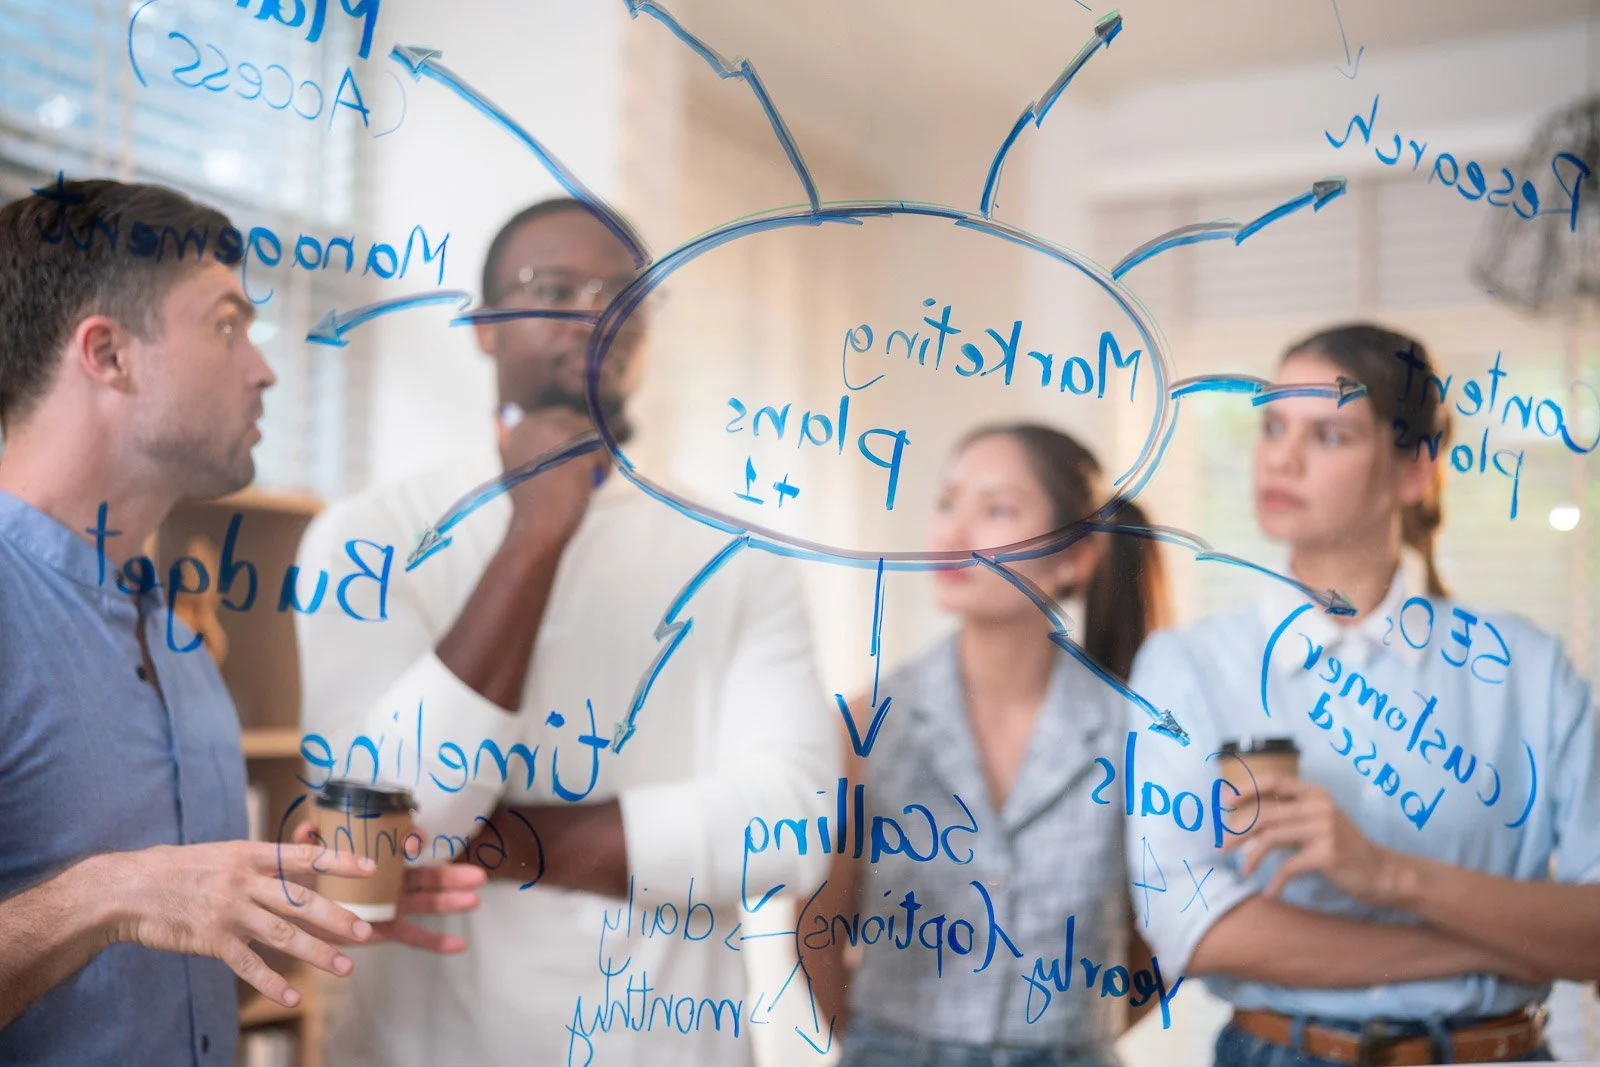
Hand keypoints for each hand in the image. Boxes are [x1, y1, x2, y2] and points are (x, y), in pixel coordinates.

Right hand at [99, 841, 376, 1008]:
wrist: (127, 889)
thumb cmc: (178, 869)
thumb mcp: (223, 854)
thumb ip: (260, 864)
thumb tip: (301, 870)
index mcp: (249, 855)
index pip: (303, 857)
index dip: (339, 862)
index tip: (371, 868)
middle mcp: (243, 881)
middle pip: (301, 901)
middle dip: (337, 918)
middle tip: (366, 933)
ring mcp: (228, 911)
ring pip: (282, 934)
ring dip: (317, 952)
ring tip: (345, 967)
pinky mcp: (211, 939)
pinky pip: (248, 964)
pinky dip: (272, 982)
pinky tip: (293, 996)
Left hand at [290, 822, 485, 952]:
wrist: (294, 910)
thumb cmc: (305, 877)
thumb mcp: (305, 856)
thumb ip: (308, 843)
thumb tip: (309, 830)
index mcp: (376, 856)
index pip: (402, 844)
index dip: (414, 842)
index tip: (415, 846)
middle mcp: (390, 879)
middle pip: (427, 875)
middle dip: (453, 875)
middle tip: (479, 876)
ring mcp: (391, 905)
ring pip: (427, 903)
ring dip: (452, 901)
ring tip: (475, 900)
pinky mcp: (385, 930)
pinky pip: (413, 936)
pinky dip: (435, 941)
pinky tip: (459, 945)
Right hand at [498, 406, 603, 547]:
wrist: (536, 525)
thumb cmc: (525, 499)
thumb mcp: (509, 463)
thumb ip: (508, 439)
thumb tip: (501, 418)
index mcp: (523, 425)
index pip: (560, 416)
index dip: (569, 437)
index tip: (569, 457)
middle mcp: (541, 425)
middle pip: (579, 422)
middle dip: (584, 443)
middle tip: (582, 467)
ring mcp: (562, 439)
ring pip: (594, 435)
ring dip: (595, 454)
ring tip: (589, 476)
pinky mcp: (581, 456)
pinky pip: (603, 453)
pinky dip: (603, 468)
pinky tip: (593, 483)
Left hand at [1225, 773, 1405, 905]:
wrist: (1381, 872)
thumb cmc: (1341, 848)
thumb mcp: (1315, 824)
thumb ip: (1286, 819)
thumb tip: (1244, 823)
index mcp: (1315, 793)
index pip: (1274, 780)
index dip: (1246, 788)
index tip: (1224, 802)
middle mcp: (1319, 805)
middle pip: (1265, 813)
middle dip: (1238, 831)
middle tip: (1222, 847)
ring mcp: (1325, 828)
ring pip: (1271, 837)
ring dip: (1251, 856)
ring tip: (1243, 871)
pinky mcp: (1328, 853)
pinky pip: (1288, 866)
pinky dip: (1275, 881)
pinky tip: (1270, 892)